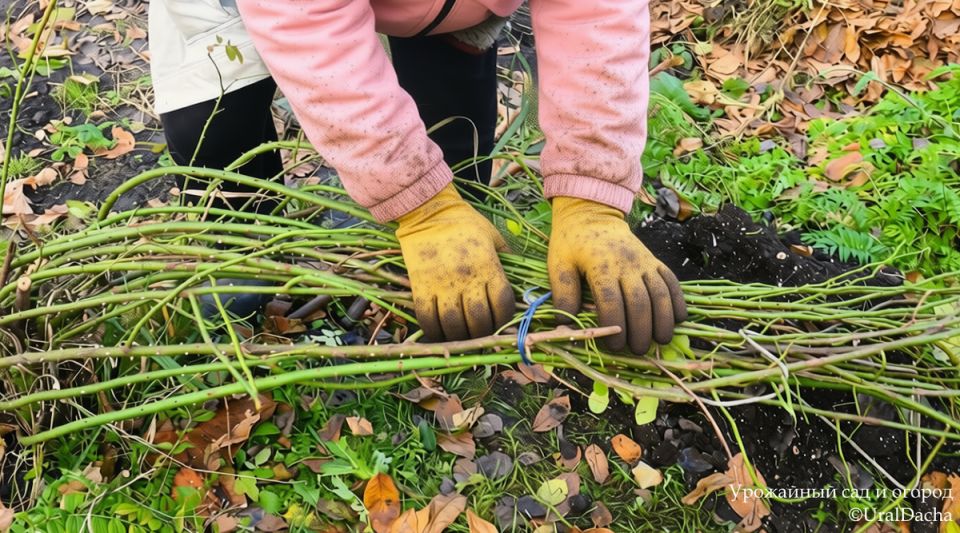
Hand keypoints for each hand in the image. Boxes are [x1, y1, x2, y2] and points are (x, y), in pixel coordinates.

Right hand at [396, 184, 514, 340]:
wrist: (428, 211)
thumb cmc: (465, 223)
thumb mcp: (493, 236)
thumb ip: (508, 259)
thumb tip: (522, 279)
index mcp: (488, 266)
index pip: (503, 304)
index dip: (504, 320)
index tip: (500, 323)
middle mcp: (467, 278)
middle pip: (479, 321)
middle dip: (482, 334)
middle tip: (480, 334)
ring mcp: (442, 284)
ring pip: (453, 324)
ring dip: (460, 337)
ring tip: (461, 336)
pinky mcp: (420, 286)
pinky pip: (427, 318)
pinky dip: (434, 331)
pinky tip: (439, 333)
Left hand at [548, 196, 685, 353]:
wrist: (591, 214)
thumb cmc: (571, 242)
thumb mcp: (558, 264)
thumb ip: (563, 294)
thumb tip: (564, 325)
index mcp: (601, 267)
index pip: (612, 303)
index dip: (614, 328)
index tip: (613, 346)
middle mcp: (627, 265)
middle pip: (640, 303)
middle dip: (641, 331)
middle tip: (637, 350)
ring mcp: (644, 262)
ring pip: (661, 294)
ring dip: (663, 321)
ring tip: (660, 340)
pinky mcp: (655, 260)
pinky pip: (672, 282)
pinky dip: (677, 302)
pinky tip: (676, 319)